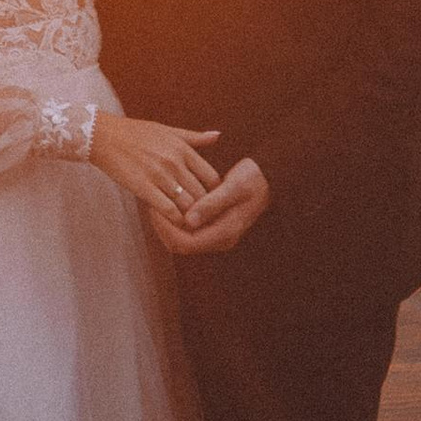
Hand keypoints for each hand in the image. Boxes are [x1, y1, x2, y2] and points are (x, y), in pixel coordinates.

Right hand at [88, 111, 221, 227]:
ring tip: (188, 223)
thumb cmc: (136, 132)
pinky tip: (172, 221)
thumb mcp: (168, 130)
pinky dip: (173, 219)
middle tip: (202, 219)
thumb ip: (194, 137)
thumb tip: (218, 135)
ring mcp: (159, 175)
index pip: (212, 178)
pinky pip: (167, 210)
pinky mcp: (143, 187)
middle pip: (202, 195)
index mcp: (183, 149)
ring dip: (190, 217)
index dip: (215, 194)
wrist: (104, 136)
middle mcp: (174, 162)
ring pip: (187, 205)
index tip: (209, 202)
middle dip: (204, 209)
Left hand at [151, 154, 269, 256]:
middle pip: (180, 244)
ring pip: (182, 238)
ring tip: (157, 201)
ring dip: (168, 223)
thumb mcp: (233, 188)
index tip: (155, 209)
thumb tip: (189, 220)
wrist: (269, 176)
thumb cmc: (253, 179)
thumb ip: (211, 204)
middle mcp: (219, 239)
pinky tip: (170, 201)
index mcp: (225, 233)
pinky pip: (188, 229)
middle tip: (151, 204)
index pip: (185, 243)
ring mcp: (216, 234)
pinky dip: (176, 218)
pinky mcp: (213, 226)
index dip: (165, 229)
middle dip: (163, 227)